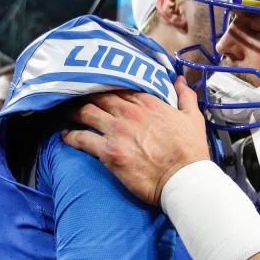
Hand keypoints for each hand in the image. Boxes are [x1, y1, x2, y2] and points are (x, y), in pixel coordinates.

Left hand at [62, 77, 209, 204]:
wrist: (184, 180)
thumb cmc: (190, 152)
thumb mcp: (193, 118)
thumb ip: (185, 96)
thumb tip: (180, 80)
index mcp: (148, 103)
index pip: (120, 86)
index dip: (108, 86)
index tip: (100, 87)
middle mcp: (129, 113)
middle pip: (98, 96)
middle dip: (86, 95)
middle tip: (77, 97)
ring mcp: (117, 131)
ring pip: (86, 113)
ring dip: (74, 112)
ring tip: (68, 114)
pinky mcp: (108, 152)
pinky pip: (81, 139)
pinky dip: (70, 136)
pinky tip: (65, 136)